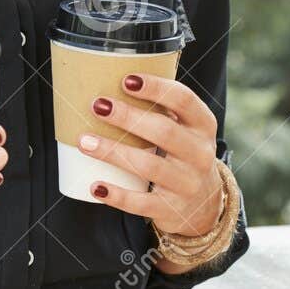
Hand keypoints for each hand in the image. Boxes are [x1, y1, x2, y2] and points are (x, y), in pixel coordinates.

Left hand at [78, 73, 223, 238]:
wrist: (204, 206)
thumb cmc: (183, 155)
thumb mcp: (187, 130)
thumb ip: (162, 110)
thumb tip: (111, 79)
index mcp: (203, 125)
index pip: (183, 100)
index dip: (156, 88)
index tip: (126, 80)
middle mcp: (200, 153)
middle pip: (163, 131)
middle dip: (128, 117)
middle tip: (98, 106)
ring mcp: (187, 183)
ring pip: (148, 166)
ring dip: (113, 152)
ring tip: (84, 141)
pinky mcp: (171, 209)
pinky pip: (141, 202)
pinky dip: (117, 195)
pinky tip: (95, 186)